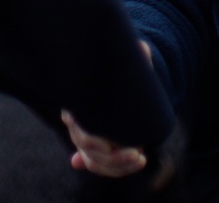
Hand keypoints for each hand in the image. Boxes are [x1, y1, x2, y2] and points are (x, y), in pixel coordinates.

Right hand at [61, 39, 154, 176]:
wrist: (120, 92)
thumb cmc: (121, 78)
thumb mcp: (128, 69)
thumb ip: (134, 60)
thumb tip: (142, 48)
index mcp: (79, 101)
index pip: (77, 124)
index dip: (93, 137)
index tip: (112, 144)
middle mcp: (77, 122)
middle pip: (87, 146)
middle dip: (112, 156)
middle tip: (138, 153)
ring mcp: (84, 139)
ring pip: (94, 161)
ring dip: (117, 166)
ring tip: (141, 158)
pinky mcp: (94, 151)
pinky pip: (100, 166)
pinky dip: (116, 169)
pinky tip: (136, 162)